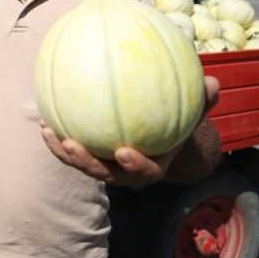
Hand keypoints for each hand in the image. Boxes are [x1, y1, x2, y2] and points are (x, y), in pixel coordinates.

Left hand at [40, 75, 220, 187]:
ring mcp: (105, 166)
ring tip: (49, 132)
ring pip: (82, 165)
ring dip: (63, 152)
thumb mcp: (193, 114)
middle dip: (87, 163)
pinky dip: (56, 137)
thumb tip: (214, 83)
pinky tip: (43, 118)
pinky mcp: (89, 156)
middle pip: (104, 174)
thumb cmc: (177, 125)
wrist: (160, 141)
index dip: (133, 166)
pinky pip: (71, 148)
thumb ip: (202, 102)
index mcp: (153, 166)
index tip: (123, 152)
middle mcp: (126, 172)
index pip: (145, 172)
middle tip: (73, 145)